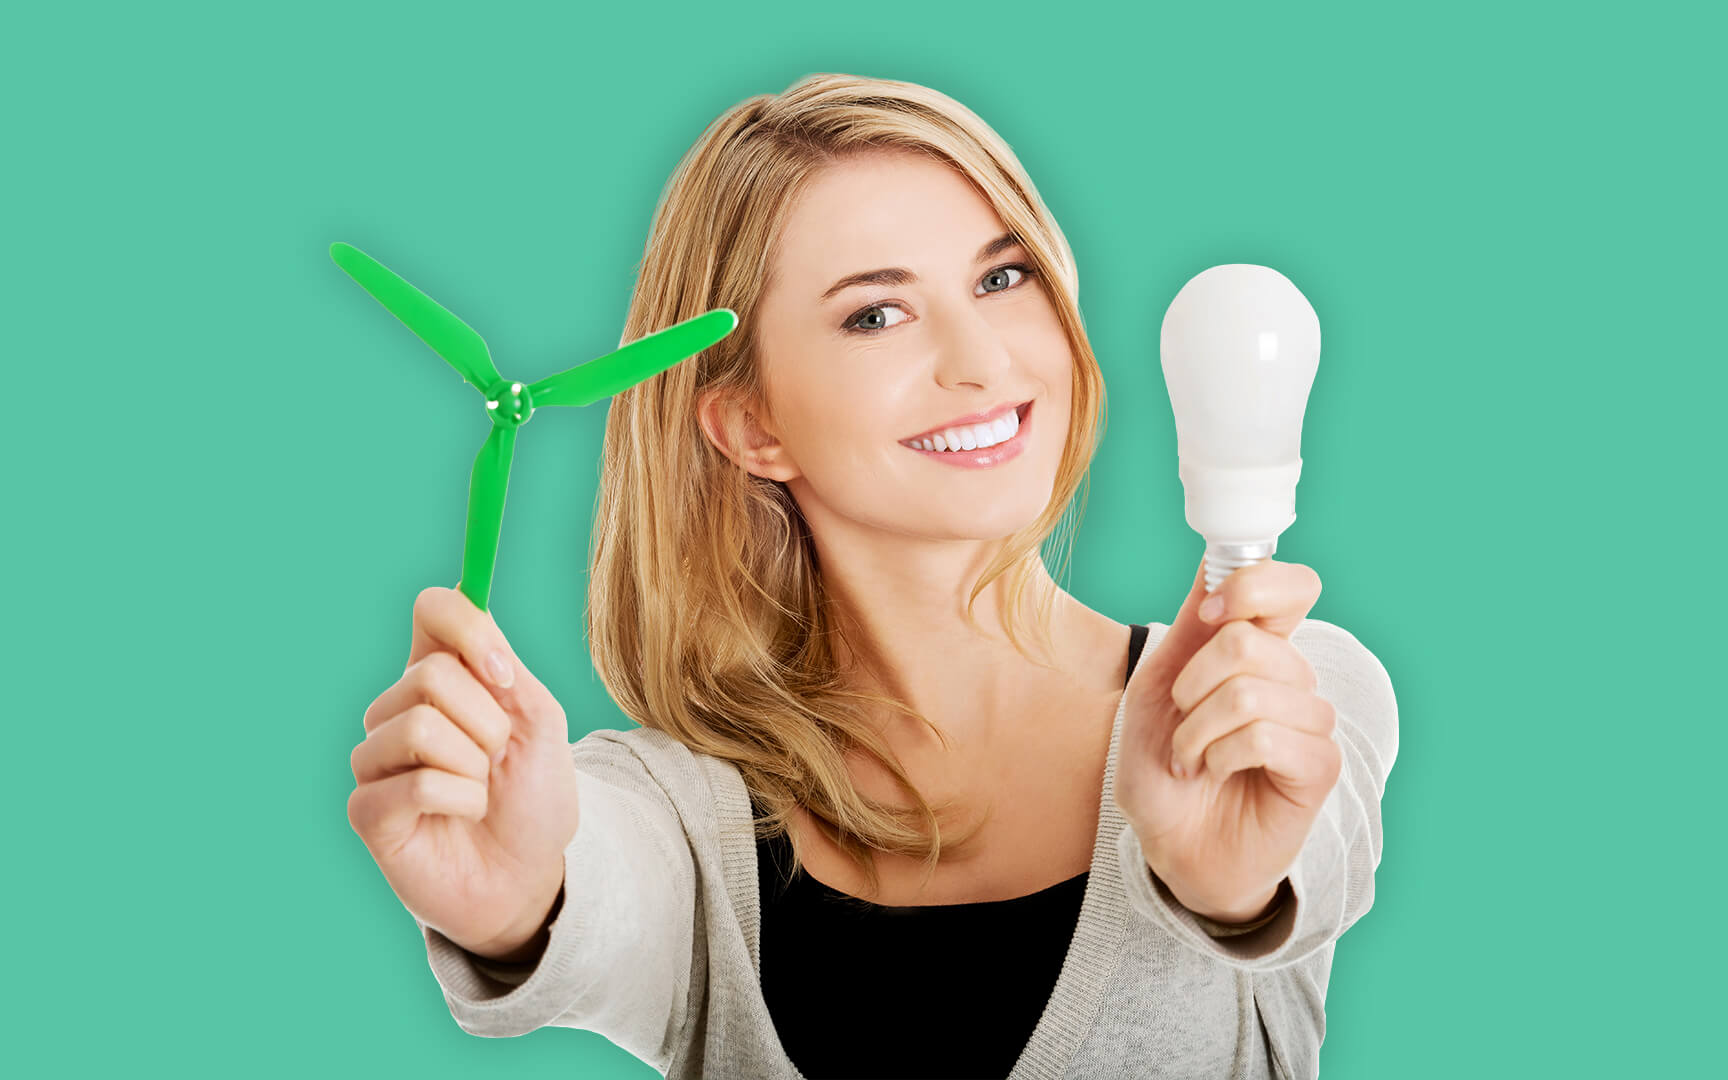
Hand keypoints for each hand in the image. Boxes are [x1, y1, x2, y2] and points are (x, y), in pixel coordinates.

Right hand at [348, 587, 580, 959]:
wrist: (530, 876)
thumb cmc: (533, 799)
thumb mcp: (540, 723)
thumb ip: (506, 666)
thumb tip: (475, 610)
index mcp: (443, 676)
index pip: (433, 610)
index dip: (468, 627)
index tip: (506, 674)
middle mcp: (399, 708)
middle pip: (430, 673)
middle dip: (488, 722)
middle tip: (498, 759)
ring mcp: (376, 758)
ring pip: (419, 727)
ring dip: (474, 766)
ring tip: (481, 790)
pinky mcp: (366, 809)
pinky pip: (416, 783)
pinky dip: (461, 801)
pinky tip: (463, 815)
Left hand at [1112, 554, 1339, 922]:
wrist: (1170, 843)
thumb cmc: (1164, 767)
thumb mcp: (1156, 689)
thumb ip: (1190, 627)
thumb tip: (1214, 560)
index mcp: (1258, 648)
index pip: (1291, 585)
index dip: (1250, 585)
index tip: (1206, 613)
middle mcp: (1292, 677)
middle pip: (1248, 640)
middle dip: (1190, 687)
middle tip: (1181, 723)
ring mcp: (1311, 720)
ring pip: (1249, 694)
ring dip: (1197, 732)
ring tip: (1191, 759)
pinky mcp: (1320, 765)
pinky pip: (1267, 737)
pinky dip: (1222, 757)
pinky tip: (1218, 774)